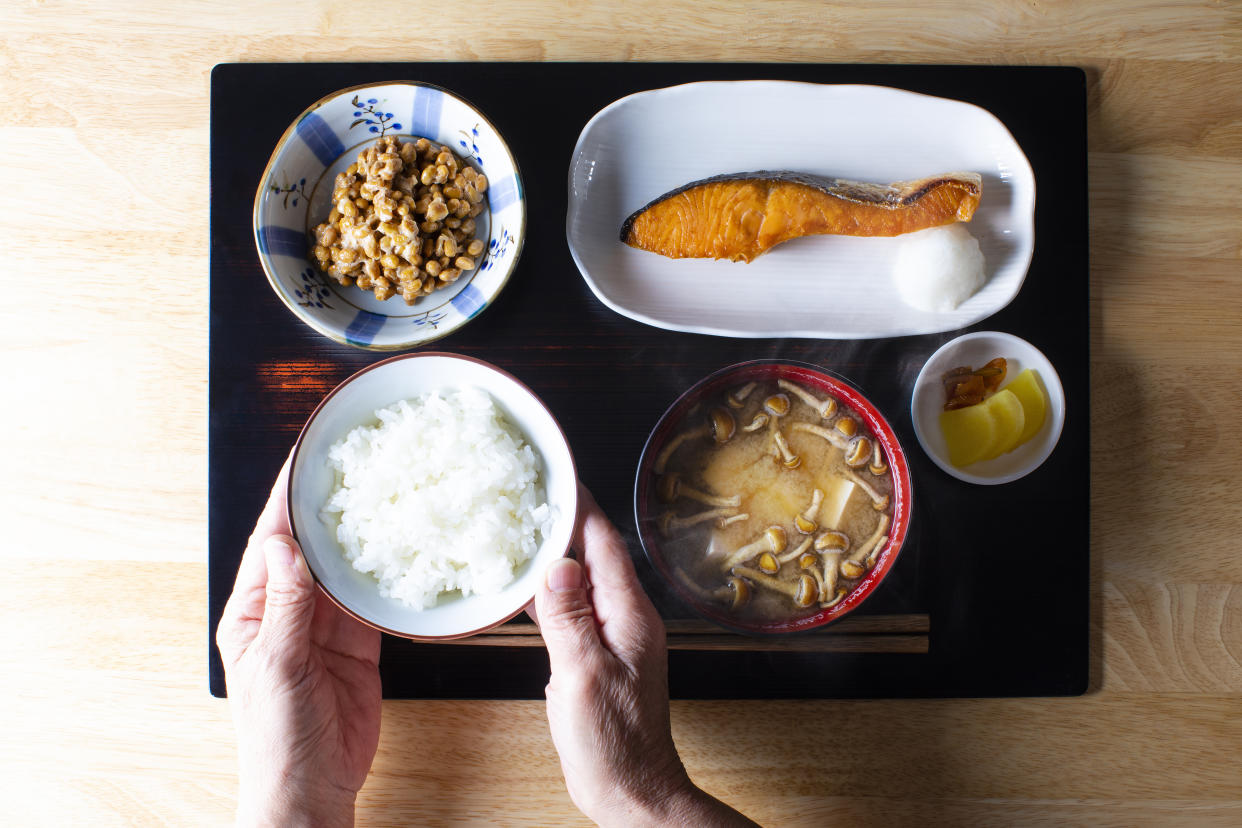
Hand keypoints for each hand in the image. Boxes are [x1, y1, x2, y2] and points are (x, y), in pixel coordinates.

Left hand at [216, 458, 382, 826]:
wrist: (311, 789)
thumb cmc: (276, 739)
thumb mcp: (277, 666)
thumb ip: (286, 606)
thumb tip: (285, 545)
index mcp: (251, 613)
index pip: (269, 543)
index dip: (286, 500)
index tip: (305, 460)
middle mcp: (286, 613)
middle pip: (308, 548)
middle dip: (327, 509)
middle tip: (354, 467)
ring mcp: (323, 629)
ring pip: (342, 570)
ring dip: (359, 537)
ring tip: (381, 496)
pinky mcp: (358, 646)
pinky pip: (371, 601)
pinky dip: (384, 576)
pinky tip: (399, 550)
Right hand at [534, 485, 757, 826]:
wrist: (632, 792)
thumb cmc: (615, 744)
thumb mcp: (583, 676)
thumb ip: (569, 619)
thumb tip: (558, 565)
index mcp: (630, 616)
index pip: (605, 544)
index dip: (581, 506)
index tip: (559, 475)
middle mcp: (626, 619)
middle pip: (594, 556)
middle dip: (564, 522)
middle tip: (530, 492)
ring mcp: (613, 638)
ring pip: (582, 583)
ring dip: (555, 557)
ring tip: (521, 529)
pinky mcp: (598, 658)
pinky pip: (573, 613)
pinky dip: (549, 595)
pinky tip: (524, 589)